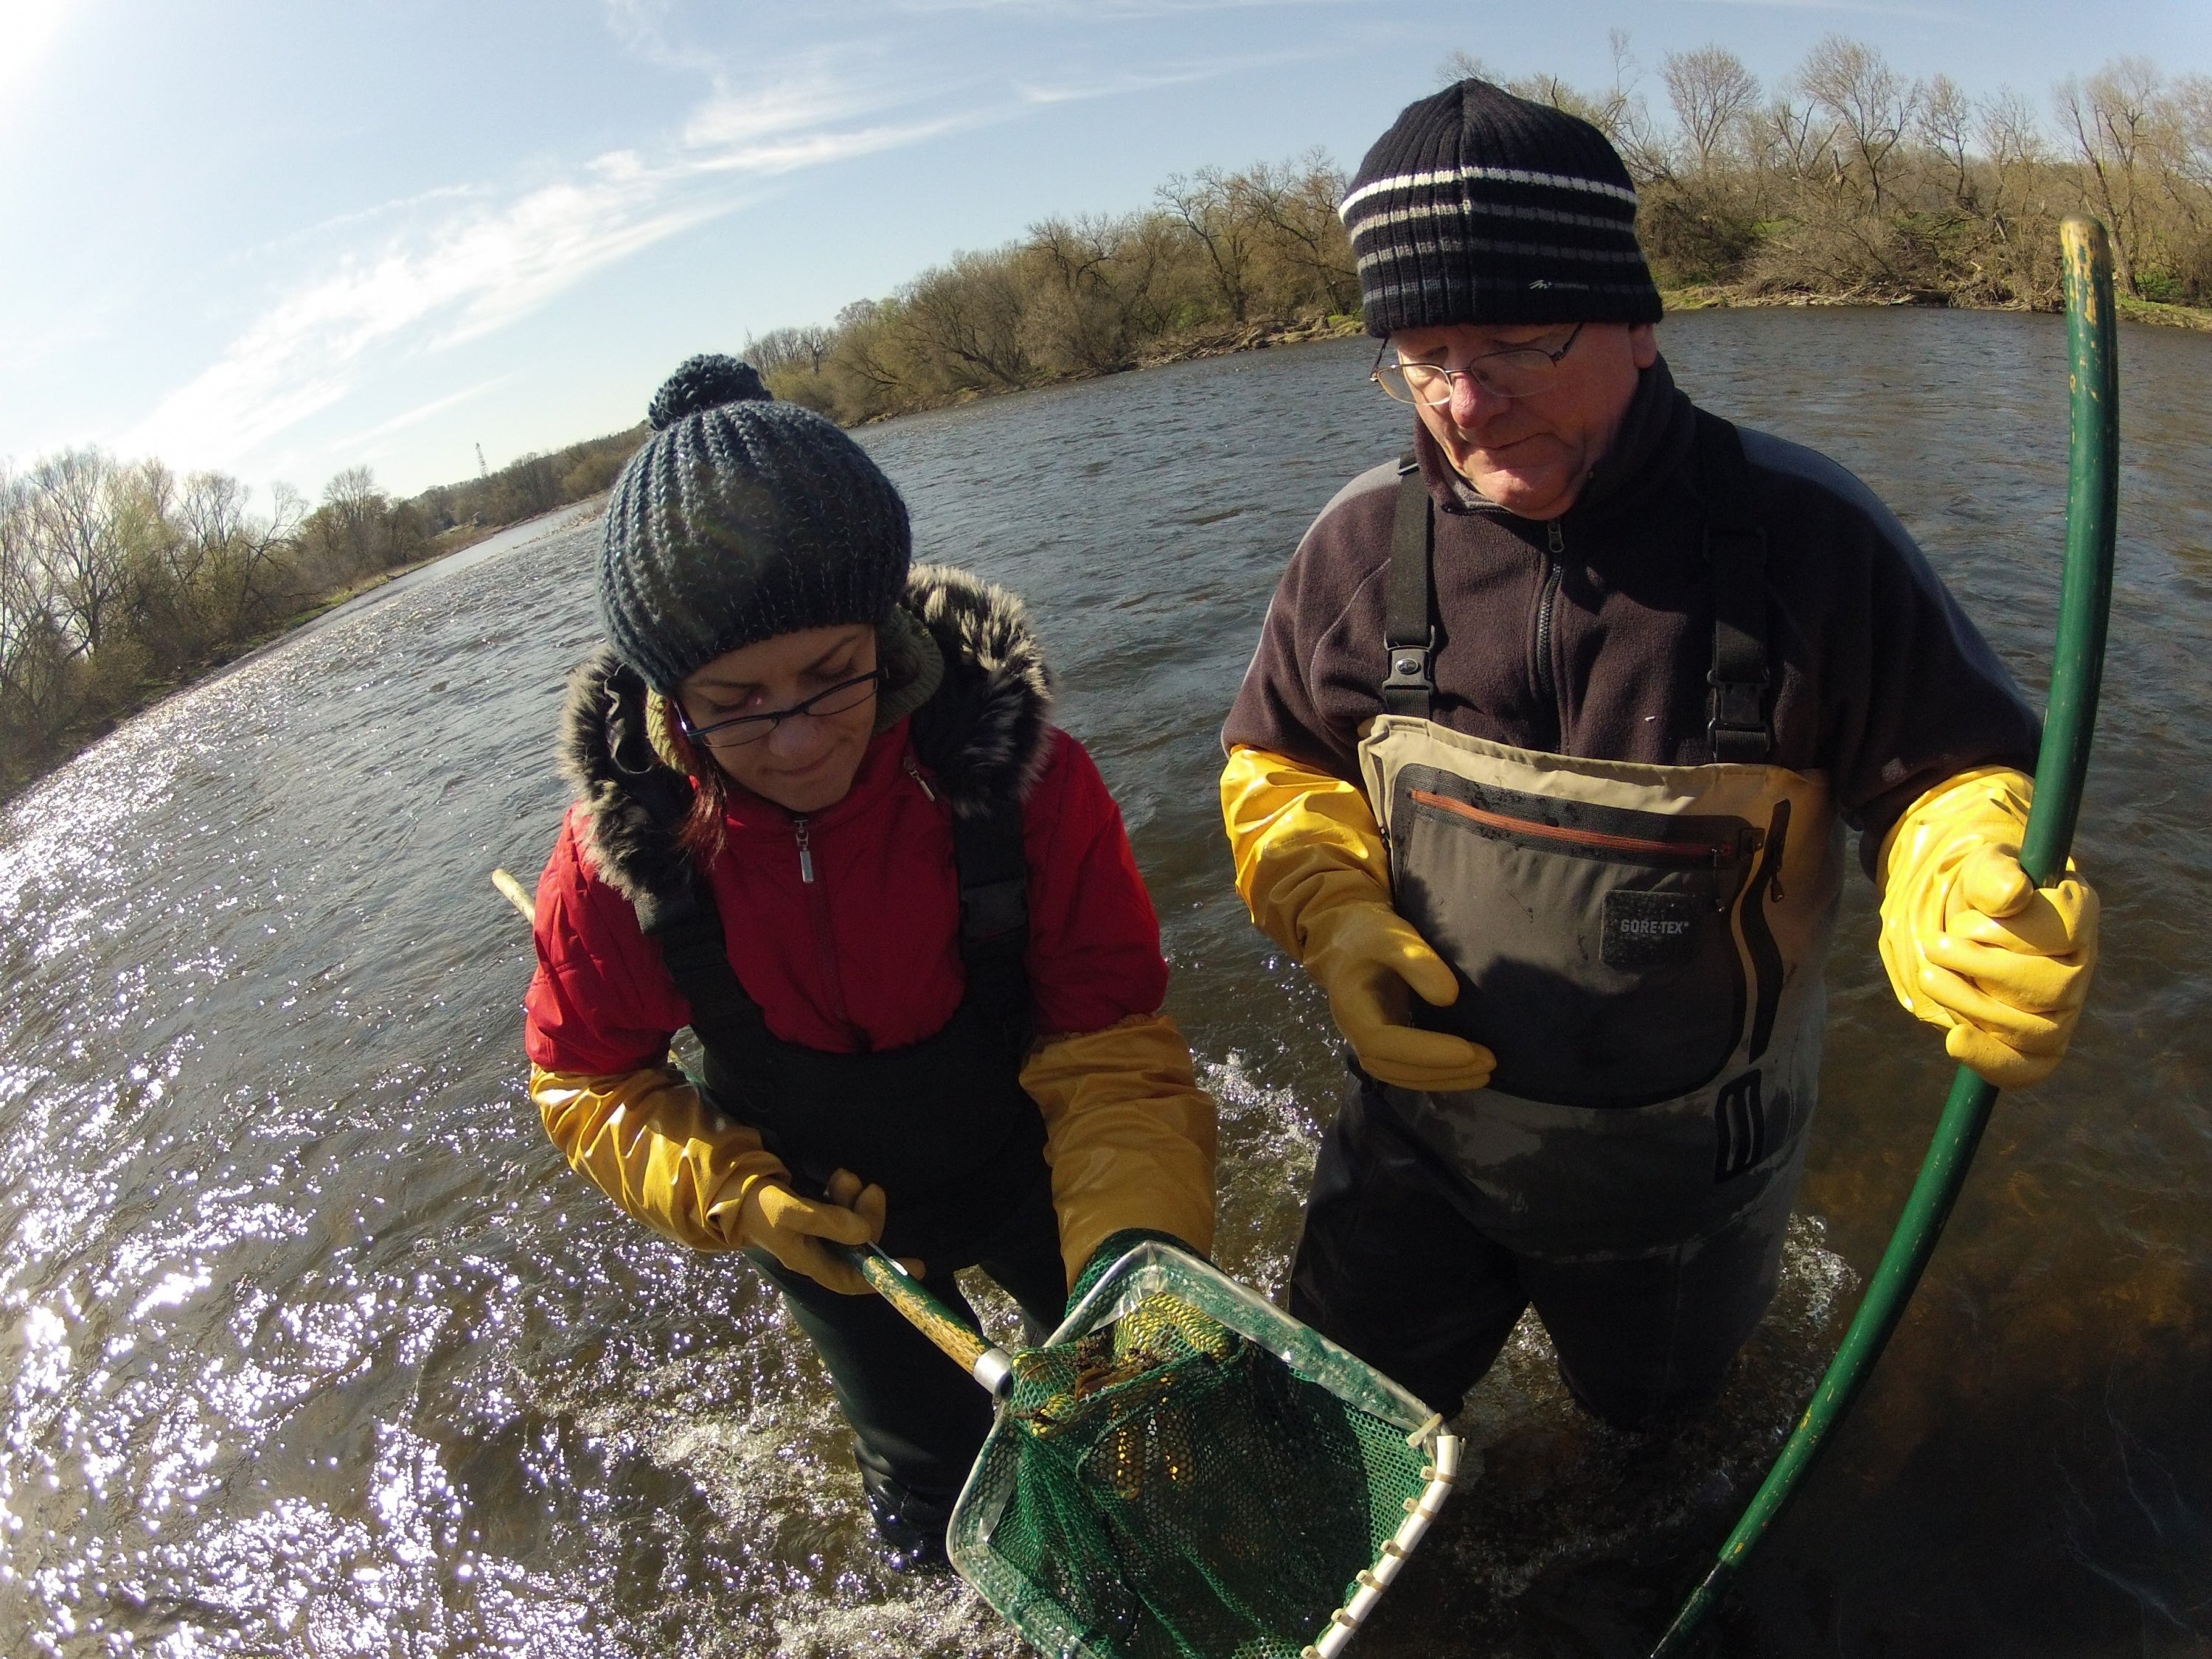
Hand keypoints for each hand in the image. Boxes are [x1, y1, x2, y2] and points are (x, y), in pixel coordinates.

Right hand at [737, 1167, 912, 1294]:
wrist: (733, 1188)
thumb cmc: (760, 1206)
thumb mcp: (792, 1213)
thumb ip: (828, 1222)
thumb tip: (863, 1233)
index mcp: (811, 1262)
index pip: (853, 1280)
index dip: (885, 1277)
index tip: (917, 1267)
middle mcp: (818, 1251)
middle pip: (860, 1244)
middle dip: (869, 1217)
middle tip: (871, 1190)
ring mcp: (818, 1233)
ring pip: (853, 1223)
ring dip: (856, 1199)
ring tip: (845, 1178)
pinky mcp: (817, 1214)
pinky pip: (843, 1208)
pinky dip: (846, 1193)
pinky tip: (838, 1179)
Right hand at [1303, 901, 1494, 1092]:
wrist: (1348, 940)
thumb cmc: (1371, 934)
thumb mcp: (1392, 937)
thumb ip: (1417, 963)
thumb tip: (1449, 997)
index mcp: (1352, 1008)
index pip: (1384, 1042)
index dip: (1425, 1052)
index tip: (1468, 1051)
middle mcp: (1355, 1034)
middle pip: (1395, 1067)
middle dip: (1442, 1070)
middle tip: (1489, 1062)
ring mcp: (1367, 1043)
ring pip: (1402, 1075)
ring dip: (1443, 1079)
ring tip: (1485, 1073)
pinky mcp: (1383, 1046)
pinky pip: (1406, 1071)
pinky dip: (1436, 1076)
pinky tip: (1465, 1074)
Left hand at [1919, 847, 2098, 1086]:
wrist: (1952, 921)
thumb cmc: (1976, 890)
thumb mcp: (1980, 867)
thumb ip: (1994, 873)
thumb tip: (2012, 896)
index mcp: (2078, 915)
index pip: (2068, 925)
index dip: (2017, 925)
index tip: (1981, 912)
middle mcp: (2079, 967)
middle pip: (2052, 985)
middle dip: (1982, 965)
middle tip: (1936, 945)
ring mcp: (2060, 1010)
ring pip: (2036, 1029)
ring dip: (1972, 1003)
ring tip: (1929, 974)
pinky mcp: (2034, 1045)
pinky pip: (2027, 1068)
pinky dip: (1990, 1059)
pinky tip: (1954, 1040)